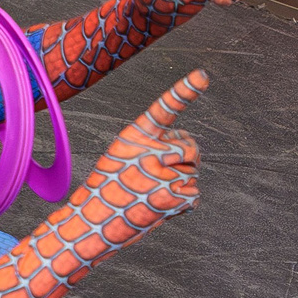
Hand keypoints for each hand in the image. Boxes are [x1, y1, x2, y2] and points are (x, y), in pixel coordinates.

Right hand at [81, 70, 204, 222]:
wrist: (93, 222)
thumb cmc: (110, 186)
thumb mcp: (124, 154)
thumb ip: (155, 145)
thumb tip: (192, 152)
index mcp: (135, 136)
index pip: (164, 109)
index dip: (184, 91)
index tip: (204, 75)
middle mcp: (150, 152)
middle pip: (191, 146)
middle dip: (185, 159)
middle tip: (158, 175)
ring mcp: (163, 176)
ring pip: (194, 173)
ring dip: (181, 183)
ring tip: (152, 193)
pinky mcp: (173, 198)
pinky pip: (194, 195)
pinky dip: (183, 203)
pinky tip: (160, 206)